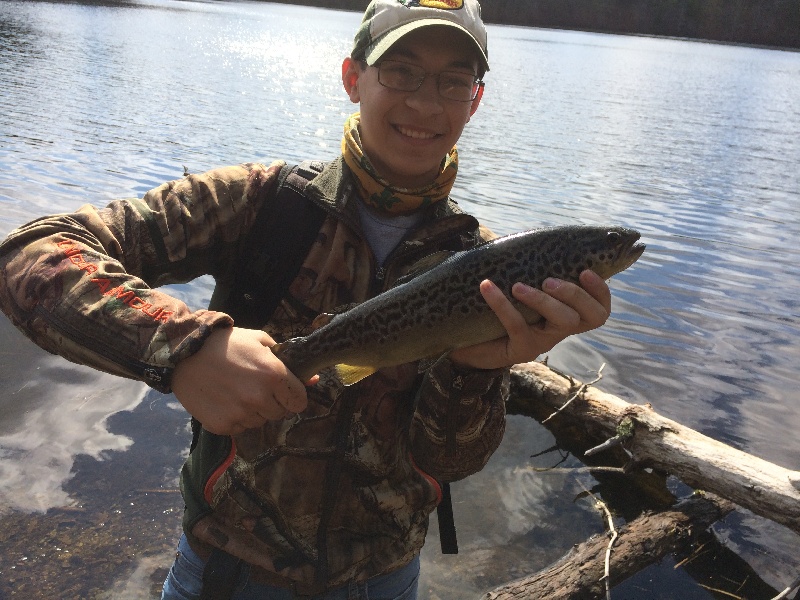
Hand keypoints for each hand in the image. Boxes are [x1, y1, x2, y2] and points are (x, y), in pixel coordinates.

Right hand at [171, 327, 315, 434]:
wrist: (184, 353)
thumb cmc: (227, 343)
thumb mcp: (261, 342)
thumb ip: (289, 362)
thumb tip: (313, 380)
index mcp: (274, 376)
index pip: (300, 403)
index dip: (294, 397)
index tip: (285, 392)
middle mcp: (259, 398)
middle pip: (280, 414)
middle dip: (274, 402)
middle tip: (256, 387)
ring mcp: (240, 414)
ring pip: (260, 422)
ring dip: (254, 410)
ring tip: (237, 391)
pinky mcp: (222, 426)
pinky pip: (240, 428)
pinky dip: (235, 417)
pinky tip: (225, 399)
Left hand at [449, 270, 610, 369]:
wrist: (469, 339)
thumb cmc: (496, 305)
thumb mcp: (519, 284)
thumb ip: (534, 268)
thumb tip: (539, 236)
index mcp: (567, 314)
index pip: (600, 308)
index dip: (600, 291)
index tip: (585, 271)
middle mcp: (561, 329)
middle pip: (591, 316)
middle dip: (576, 294)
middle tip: (549, 281)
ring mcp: (543, 341)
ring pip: (562, 322)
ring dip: (543, 300)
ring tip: (518, 286)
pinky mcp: (521, 350)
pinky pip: (518, 326)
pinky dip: (502, 304)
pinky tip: (487, 287)